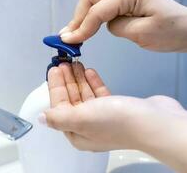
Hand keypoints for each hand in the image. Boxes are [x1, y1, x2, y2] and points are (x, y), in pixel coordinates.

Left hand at [41, 63, 186, 171]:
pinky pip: (99, 94)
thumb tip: (41, 118)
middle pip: (71, 99)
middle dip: (66, 80)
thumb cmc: (118, 122)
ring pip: (85, 95)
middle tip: (62, 62)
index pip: (59, 106)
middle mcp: (88, 126)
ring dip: (79, 79)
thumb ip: (58, 117)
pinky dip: (93, 82)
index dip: (55, 86)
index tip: (53, 69)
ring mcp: (102, 117)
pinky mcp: (116, 109)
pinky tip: (89, 71)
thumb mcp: (80, 118)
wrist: (153, 122)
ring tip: (74, 63)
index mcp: (76, 132)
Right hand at [59, 0, 186, 51]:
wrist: (186, 29)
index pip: (97, 9)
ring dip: (80, 17)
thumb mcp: (142, 33)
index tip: (70, 41)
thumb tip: (95, 26)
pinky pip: (99, 5)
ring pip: (91, 0)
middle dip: (77, 18)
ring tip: (73, 35)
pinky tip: (84, 29)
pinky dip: (89, 17)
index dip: (82, 27)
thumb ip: (115, 26)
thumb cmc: (171, 31)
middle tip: (68, 37)